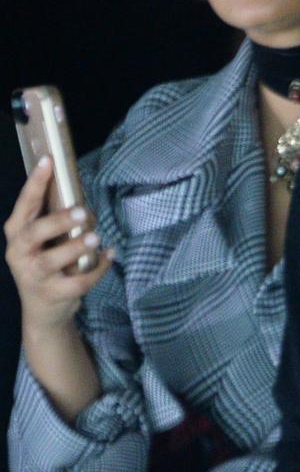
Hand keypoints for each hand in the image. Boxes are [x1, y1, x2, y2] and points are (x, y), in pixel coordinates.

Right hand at [5, 159, 110, 333]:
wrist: (43, 310)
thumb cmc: (45, 264)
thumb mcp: (43, 242)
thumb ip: (53, 219)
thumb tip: (77, 189)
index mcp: (17, 234)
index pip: (23, 205)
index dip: (35, 183)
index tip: (49, 161)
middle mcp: (19, 253)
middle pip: (33, 233)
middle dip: (57, 220)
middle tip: (81, 211)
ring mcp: (33, 275)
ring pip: (51, 260)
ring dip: (75, 247)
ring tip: (95, 236)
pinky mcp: (52, 294)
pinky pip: (77, 282)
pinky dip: (97, 269)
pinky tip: (110, 255)